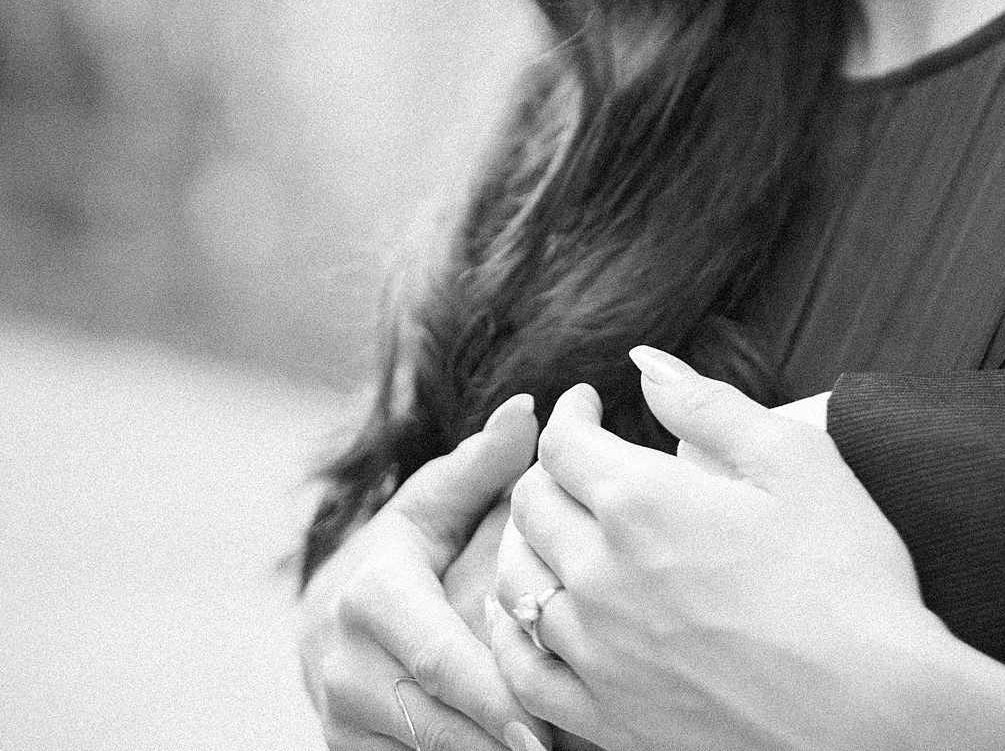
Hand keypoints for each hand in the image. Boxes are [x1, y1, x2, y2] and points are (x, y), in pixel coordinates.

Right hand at [299, 393, 552, 750]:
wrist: (326, 619)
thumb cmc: (401, 551)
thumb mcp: (431, 504)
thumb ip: (481, 464)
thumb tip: (531, 408)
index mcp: (371, 594)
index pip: (439, 654)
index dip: (492, 692)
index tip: (547, 723)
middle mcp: (347, 663)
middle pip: (435, 716)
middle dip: (497, 737)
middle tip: (558, 749)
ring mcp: (343, 717)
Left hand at [489, 353, 939, 750]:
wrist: (875, 717)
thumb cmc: (847, 579)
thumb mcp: (793, 460)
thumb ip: (708, 405)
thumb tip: (645, 365)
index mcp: (642, 502)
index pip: (563, 442)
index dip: (570, 412)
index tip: (587, 404)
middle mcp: (601, 576)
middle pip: (531, 505)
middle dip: (549, 468)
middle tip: (579, 461)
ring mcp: (598, 655)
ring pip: (515, 582)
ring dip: (526, 541)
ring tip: (554, 526)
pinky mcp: (609, 721)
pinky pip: (522, 672)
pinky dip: (510, 632)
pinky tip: (525, 617)